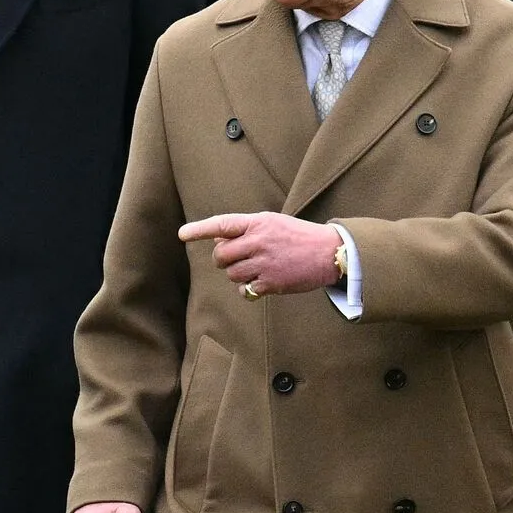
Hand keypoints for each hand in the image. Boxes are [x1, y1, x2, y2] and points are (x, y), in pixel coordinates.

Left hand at [179, 212, 341, 297]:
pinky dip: (247, 288)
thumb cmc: (298, 236)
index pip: (223, 224)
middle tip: (234, 259)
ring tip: (254, 268)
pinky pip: (244, 289)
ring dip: (236, 274)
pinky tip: (260, 282)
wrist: (330, 252)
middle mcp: (259, 241)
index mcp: (258, 222)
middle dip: (222, 260)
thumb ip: (246, 229)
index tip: (182, 234)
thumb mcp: (273, 223)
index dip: (200, 229)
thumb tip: (218, 239)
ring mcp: (264, 262)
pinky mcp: (270, 282)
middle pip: (220, 255)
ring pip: (231, 273)